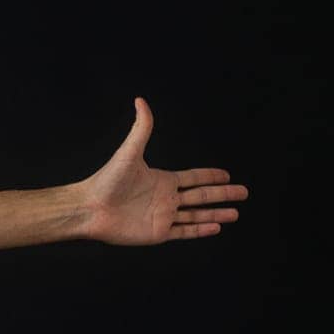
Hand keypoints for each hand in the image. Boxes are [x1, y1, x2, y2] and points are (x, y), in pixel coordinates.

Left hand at [79, 97, 247, 244]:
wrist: (89, 208)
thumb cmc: (106, 180)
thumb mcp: (129, 152)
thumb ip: (141, 128)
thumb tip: (140, 100)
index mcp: (161, 179)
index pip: (193, 178)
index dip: (211, 176)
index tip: (227, 175)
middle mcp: (165, 198)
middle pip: (201, 196)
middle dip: (223, 195)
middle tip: (244, 193)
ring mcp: (162, 216)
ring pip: (196, 215)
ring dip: (216, 214)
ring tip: (236, 213)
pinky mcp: (157, 233)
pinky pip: (184, 231)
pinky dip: (201, 230)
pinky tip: (216, 227)